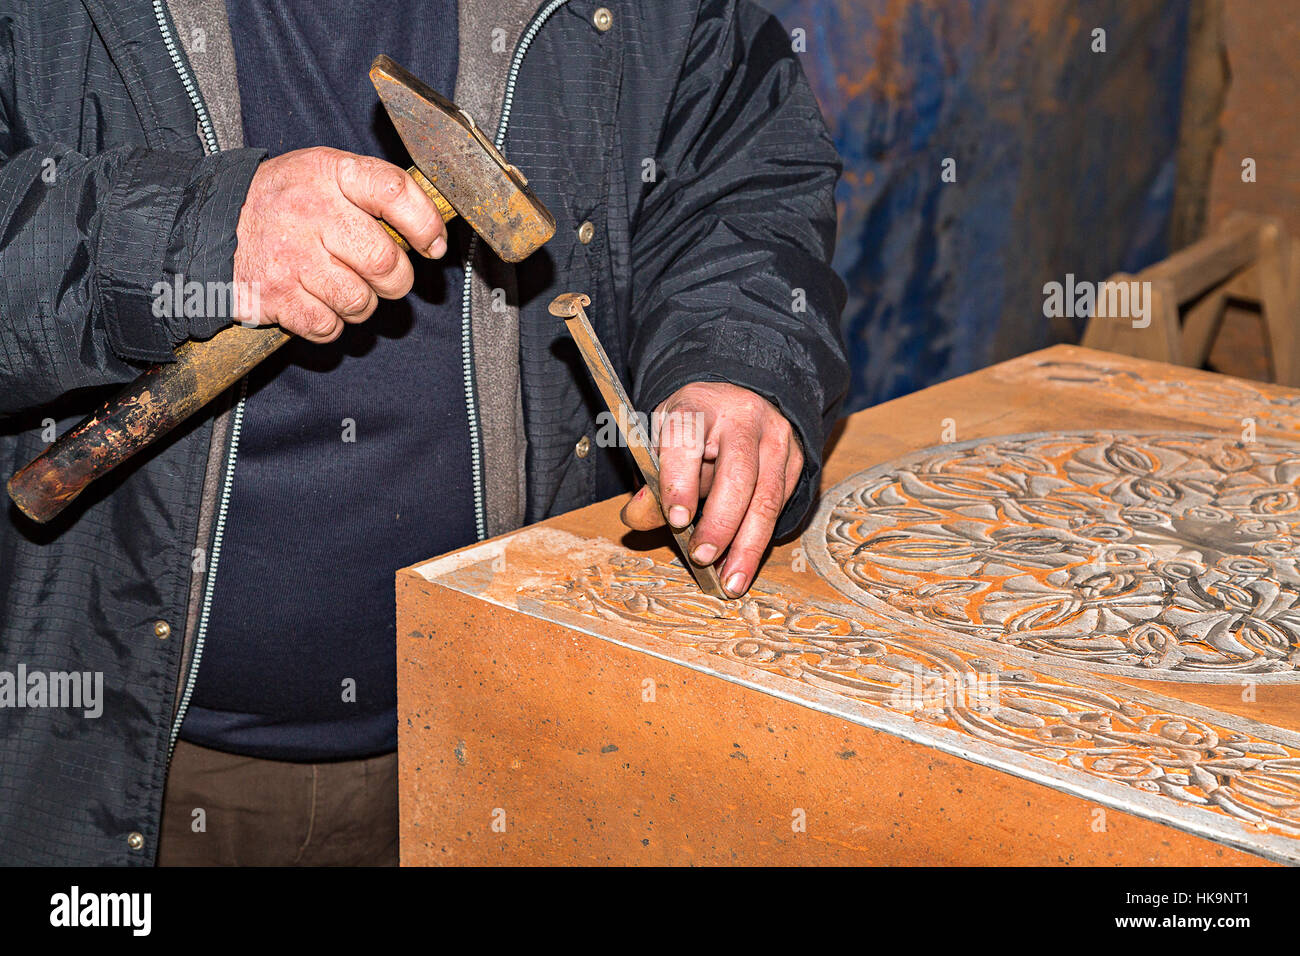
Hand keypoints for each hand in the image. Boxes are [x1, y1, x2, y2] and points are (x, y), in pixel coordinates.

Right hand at [232, 147, 446, 341]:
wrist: (213, 222)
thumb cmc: (287, 201)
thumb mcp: (328, 174)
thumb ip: (378, 193)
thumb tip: (433, 237)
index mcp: (330, 173)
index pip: (394, 192)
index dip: (425, 224)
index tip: (432, 245)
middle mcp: (311, 211)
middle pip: (384, 261)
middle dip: (396, 280)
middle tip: (383, 277)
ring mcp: (291, 256)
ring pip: (360, 301)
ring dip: (362, 305)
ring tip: (344, 287)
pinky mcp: (274, 295)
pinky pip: (328, 326)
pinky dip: (330, 324)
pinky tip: (316, 302)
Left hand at [620, 382, 803, 597]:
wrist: (738, 399)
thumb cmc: (693, 425)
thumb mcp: (661, 441)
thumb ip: (650, 481)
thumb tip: (637, 518)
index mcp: (697, 407)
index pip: (686, 442)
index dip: (680, 482)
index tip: (676, 520)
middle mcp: (742, 418)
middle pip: (737, 475)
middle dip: (720, 523)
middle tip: (702, 558)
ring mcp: (775, 438)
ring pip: (768, 497)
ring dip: (748, 545)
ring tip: (730, 581)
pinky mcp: (796, 460)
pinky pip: (781, 505)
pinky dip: (761, 540)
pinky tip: (742, 564)